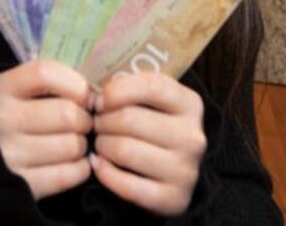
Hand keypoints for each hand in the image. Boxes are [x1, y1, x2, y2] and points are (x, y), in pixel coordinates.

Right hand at [0, 59, 93, 200]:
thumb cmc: (19, 116)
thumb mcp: (23, 89)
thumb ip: (54, 82)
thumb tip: (96, 93)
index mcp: (1, 88)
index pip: (45, 74)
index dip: (74, 84)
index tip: (83, 95)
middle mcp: (2, 120)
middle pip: (67, 114)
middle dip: (85, 119)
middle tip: (83, 123)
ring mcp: (9, 154)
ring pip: (72, 145)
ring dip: (82, 145)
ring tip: (74, 142)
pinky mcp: (22, 184)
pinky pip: (69, 174)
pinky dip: (80, 168)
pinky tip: (72, 162)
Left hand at [91, 73, 206, 216]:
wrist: (173, 173)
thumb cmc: (154, 127)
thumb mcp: (152, 102)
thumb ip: (130, 88)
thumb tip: (92, 90)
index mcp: (190, 104)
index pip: (151, 86)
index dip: (117, 90)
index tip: (100, 99)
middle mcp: (192, 137)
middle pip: (130, 119)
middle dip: (102, 121)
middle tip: (97, 124)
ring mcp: (185, 169)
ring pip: (125, 150)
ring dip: (102, 146)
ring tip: (101, 143)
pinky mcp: (173, 198)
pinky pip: (126, 185)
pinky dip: (105, 173)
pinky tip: (99, 165)